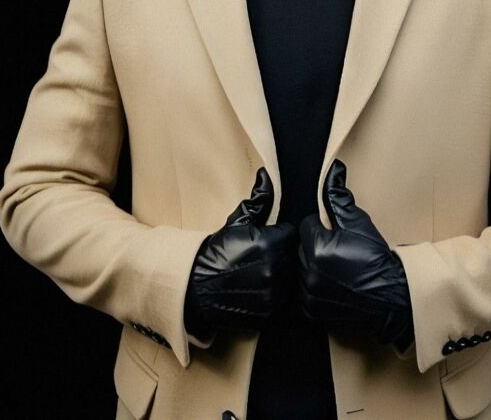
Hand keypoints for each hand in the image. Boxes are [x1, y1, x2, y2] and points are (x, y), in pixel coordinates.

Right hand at [184, 167, 296, 336]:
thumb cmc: (217, 250)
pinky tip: (260, 289)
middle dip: (283, 254)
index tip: (268, 238)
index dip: (280, 235)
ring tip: (261, 272)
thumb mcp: (237, 221)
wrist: (196, 285)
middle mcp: (275, 270)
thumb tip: (265, 175)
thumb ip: (258, 199)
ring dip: (282, 276)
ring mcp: (273, 296)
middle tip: (264, 256)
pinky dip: (277, 296)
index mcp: (270, 244)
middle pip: (294, 256)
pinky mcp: (269, 316)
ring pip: (292, 280)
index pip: (292, 234)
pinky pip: (285, 302)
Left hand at [298, 159, 414, 351]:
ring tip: (336, 269)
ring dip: (313, 267)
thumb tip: (333, 170)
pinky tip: (333, 286)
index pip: (307, 225)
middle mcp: (308, 272)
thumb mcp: (358, 222)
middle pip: (301, 248)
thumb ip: (338, 196)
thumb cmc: (376, 258)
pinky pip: (304, 293)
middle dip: (315, 246)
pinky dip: (314, 289)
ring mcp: (309, 295)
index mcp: (317, 247)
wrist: (391, 295)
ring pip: (301, 270)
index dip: (323, 228)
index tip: (337, 235)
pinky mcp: (312, 312)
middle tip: (338, 252)